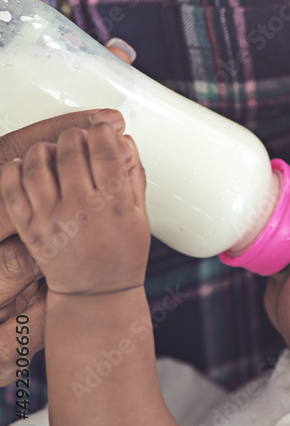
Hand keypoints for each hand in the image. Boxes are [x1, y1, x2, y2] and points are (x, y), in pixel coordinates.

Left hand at [0, 125, 148, 296]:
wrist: (96, 295)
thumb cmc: (120, 256)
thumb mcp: (140, 213)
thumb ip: (133, 174)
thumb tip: (123, 141)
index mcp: (113, 202)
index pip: (104, 147)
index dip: (103, 130)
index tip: (103, 130)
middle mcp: (80, 207)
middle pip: (70, 148)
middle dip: (76, 135)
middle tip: (80, 140)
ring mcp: (51, 218)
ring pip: (38, 162)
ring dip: (45, 148)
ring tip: (53, 152)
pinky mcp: (30, 228)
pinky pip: (12, 188)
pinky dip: (15, 170)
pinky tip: (26, 168)